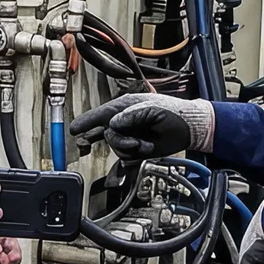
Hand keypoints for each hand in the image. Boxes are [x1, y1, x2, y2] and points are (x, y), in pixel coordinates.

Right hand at [70, 92, 214, 159]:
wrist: (190, 129)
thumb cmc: (175, 115)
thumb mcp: (153, 111)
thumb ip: (131, 116)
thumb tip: (113, 123)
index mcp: (126, 107)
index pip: (101, 114)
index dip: (86, 121)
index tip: (73, 129)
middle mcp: (125, 121)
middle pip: (106, 135)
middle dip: (120, 141)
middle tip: (135, 144)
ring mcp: (129, 134)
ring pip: (115, 147)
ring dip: (131, 149)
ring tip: (146, 144)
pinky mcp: (135, 148)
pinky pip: (125, 156)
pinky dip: (135, 155)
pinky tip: (145, 148)